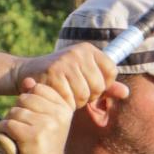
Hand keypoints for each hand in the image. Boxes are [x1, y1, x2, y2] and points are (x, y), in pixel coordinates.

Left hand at [0, 81, 77, 153]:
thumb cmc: (46, 147)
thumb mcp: (48, 121)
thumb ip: (40, 100)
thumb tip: (27, 81)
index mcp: (64, 108)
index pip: (38, 88)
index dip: (29, 101)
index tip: (32, 118)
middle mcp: (57, 114)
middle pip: (24, 98)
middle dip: (18, 111)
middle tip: (21, 128)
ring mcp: (45, 125)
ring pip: (15, 112)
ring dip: (9, 123)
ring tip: (15, 136)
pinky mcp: (31, 136)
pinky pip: (8, 124)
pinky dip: (3, 132)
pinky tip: (9, 141)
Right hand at [10, 44, 125, 108]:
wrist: (26, 73)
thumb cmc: (60, 78)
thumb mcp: (85, 77)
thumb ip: (107, 85)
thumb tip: (126, 93)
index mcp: (89, 49)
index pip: (112, 71)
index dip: (104, 85)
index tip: (90, 86)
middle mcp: (78, 52)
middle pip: (99, 86)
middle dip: (89, 96)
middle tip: (75, 92)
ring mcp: (65, 61)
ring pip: (84, 94)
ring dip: (76, 101)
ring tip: (66, 94)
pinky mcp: (53, 73)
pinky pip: (69, 98)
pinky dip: (64, 103)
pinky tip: (57, 96)